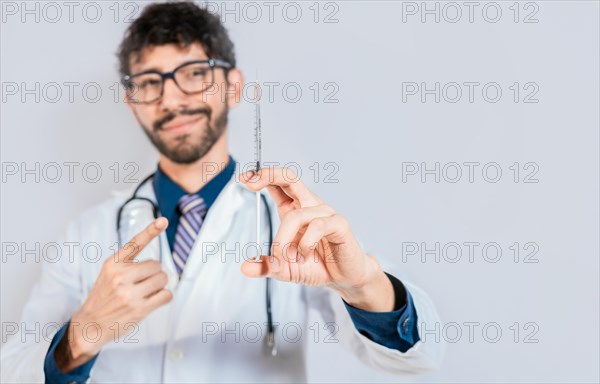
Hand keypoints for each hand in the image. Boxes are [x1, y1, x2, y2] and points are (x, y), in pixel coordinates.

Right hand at [56, 218, 172, 371]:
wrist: (90, 325)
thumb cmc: (104, 298)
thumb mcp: (108, 274)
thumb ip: (128, 265)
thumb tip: (159, 265)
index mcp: (113, 264)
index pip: (135, 243)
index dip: (151, 230)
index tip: (163, 221)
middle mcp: (120, 276)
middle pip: (157, 265)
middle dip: (155, 274)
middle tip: (143, 284)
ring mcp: (129, 293)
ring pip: (163, 279)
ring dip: (159, 286)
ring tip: (145, 293)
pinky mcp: (138, 309)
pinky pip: (166, 295)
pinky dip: (164, 297)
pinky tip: (152, 301)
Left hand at [240, 168, 394, 312]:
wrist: (343, 278)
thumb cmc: (316, 266)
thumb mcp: (285, 269)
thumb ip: (267, 267)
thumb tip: (246, 267)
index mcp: (294, 209)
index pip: (278, 184)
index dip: (261, 177)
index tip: (243, 179)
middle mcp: (309, 205)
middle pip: (290, 178)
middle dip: (269, 175)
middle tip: (251, 184)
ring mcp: (325, 213)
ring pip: (296, 216)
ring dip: (284, 241)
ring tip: (288, 259)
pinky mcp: (339, 224)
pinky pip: (317, 227)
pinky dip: (305, 245)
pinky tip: (305, 256)